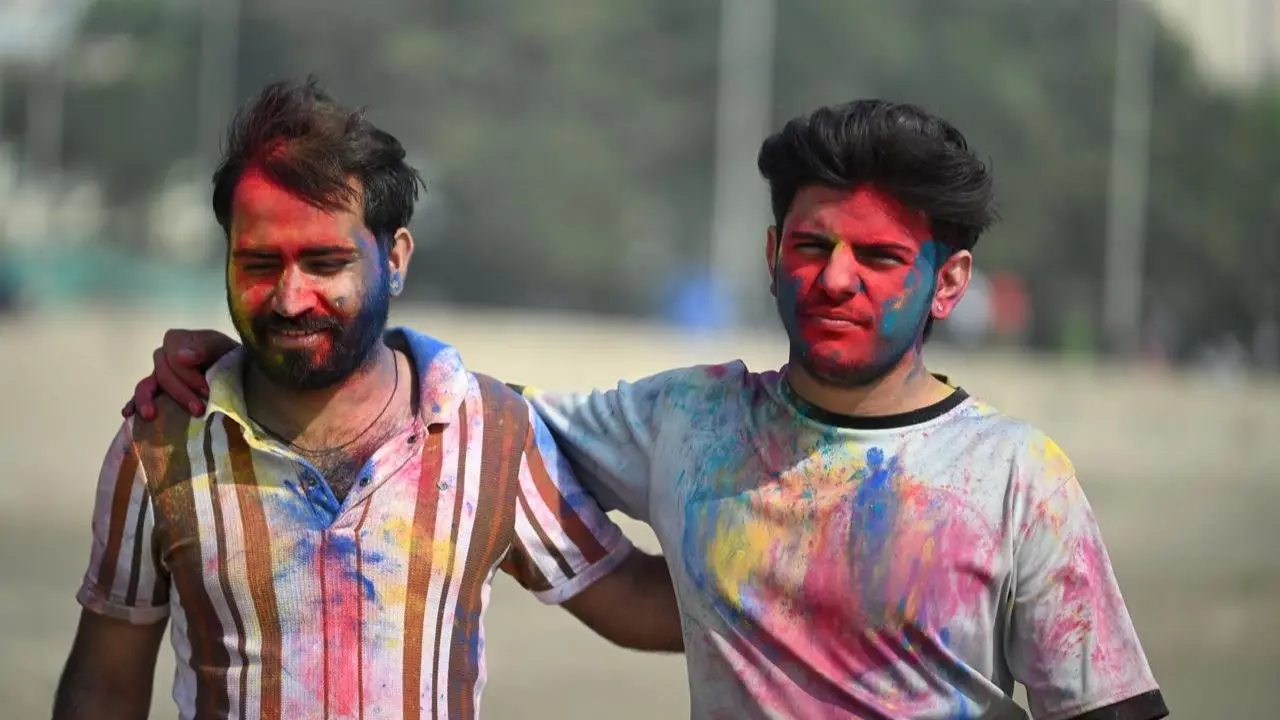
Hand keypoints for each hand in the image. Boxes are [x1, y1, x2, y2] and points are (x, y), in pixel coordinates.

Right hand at [123, 329, 238, 419]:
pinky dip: (134, 404)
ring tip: (150, 415)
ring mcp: (158, 375)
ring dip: (147, 400)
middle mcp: (163, 356)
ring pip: (145, 386)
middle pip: (163, 375)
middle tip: (199, 409)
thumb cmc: (229, 358)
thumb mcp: (223, 348)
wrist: (237, 374)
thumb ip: (205, 348)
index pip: (174, 359)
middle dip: (181, 393)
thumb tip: (180, 356)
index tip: (207, 389)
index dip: (189, 376)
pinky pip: (140, 397)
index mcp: (176, 340)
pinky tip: (129, 414)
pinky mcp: (157, 392)